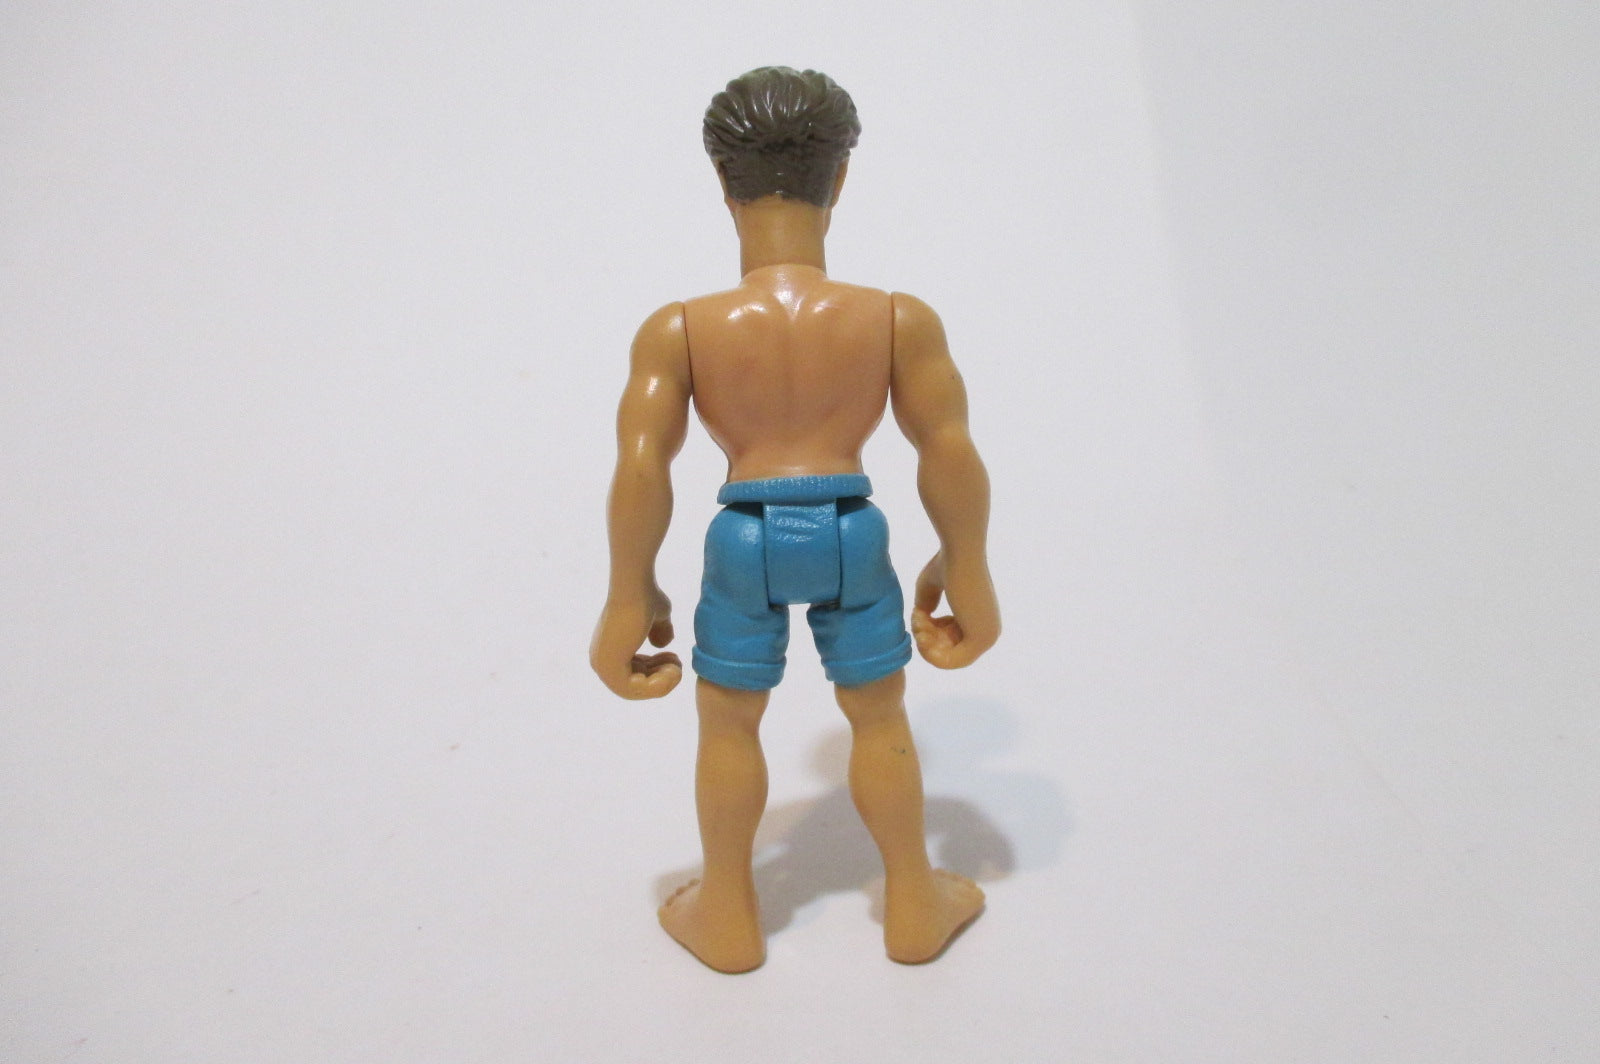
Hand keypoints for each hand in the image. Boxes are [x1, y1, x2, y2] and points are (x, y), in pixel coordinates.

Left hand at [590, 585, 681, 698]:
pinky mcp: (610, 669)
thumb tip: (662, 645)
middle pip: (636, 686)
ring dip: (664, 683)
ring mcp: (603, 666)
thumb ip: (659, 631)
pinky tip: (673, 669)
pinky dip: (660, 685)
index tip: (674, 656)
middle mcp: (601, 661)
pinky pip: (638, 691)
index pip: (635, 674)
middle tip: (678, 663)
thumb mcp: (658, 617)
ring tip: (677, 667)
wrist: (634, 585)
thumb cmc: (645, 595)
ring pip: (638, 691)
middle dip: (662, 677)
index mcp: (608, 649)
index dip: (658, 671)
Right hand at [910, 552, 999, 668]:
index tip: (918, 613)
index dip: (929, 633)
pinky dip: (929, 651)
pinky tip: (922, 630)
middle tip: (916, 616)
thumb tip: (921, 620)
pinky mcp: (981, 639)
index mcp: (982, 620)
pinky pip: (949, 662)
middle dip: (925, 638)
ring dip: (925, 643)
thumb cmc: (947, 564)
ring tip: (919, 619)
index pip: (951, 643)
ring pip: (947, 659)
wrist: (961, 552)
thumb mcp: (931, 589)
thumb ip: (928, 607)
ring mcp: (988, 637)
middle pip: (948, 652)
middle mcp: (989, 632)